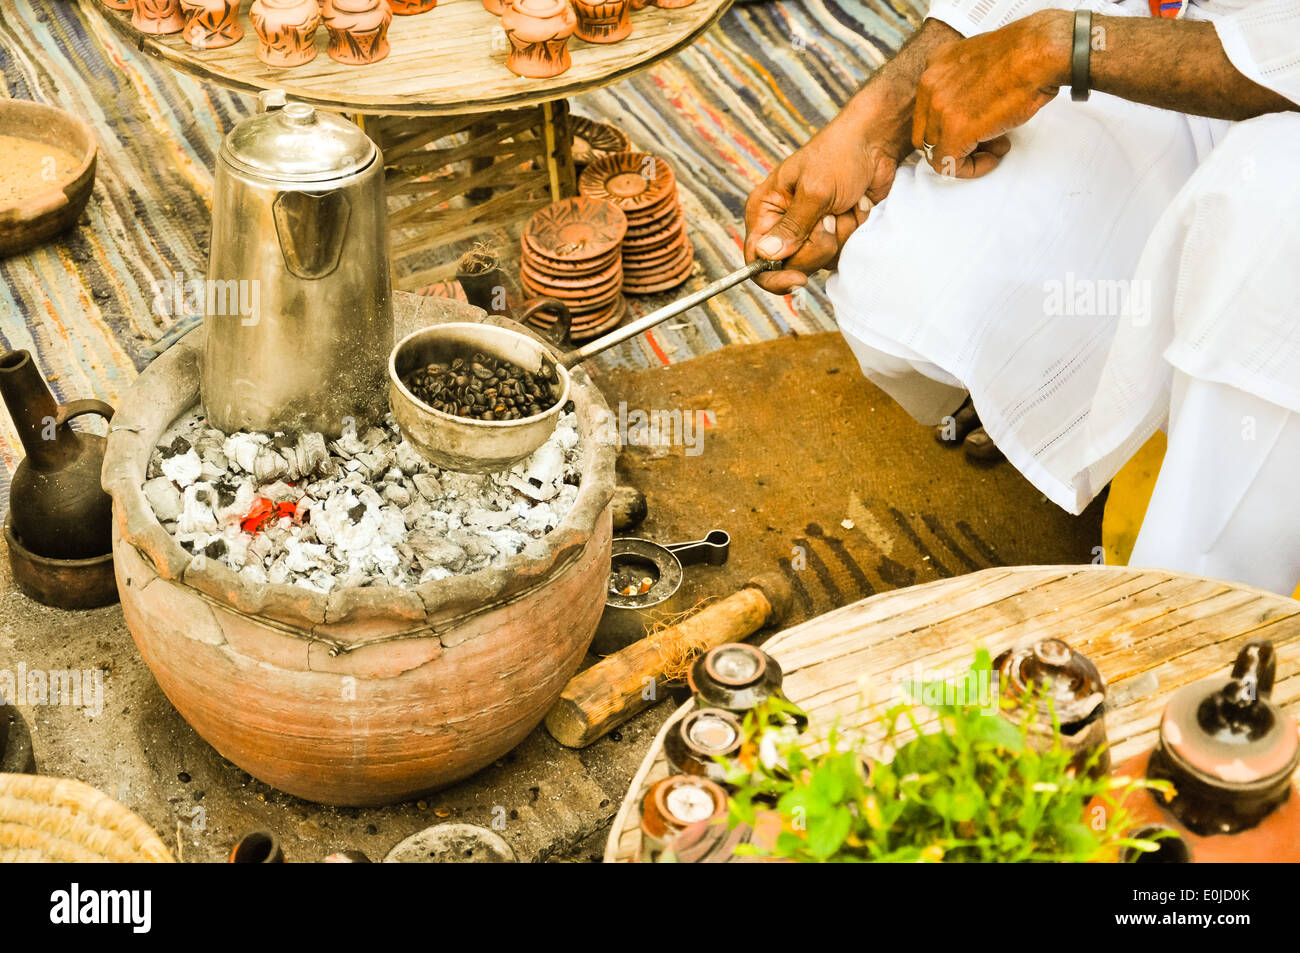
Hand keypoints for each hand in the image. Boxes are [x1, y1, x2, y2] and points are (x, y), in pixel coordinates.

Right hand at [744, 115, 903, 294]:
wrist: (876, 143)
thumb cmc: (840, 155)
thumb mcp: (814, 190)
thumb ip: (792, 227)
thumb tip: (766, 255)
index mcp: (765, 210)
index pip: (756, 259)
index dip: (773, 277)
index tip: (798, 280)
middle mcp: (782, 224)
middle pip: (792, 265)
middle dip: (818, 245)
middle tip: (829, 216)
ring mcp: (808, 232)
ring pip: (821, 260)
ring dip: (841, 234)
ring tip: (845, 204)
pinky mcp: (832, 235)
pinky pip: (841, 253)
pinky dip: (854, 230)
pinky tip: (856, 206)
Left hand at [913, 10, 1072, 177]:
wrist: (1039, 52)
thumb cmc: (1024, 54)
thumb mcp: (980, 62)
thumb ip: (965, 85)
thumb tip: (970, 110)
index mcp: (935, 67)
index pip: (927, 111)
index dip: (949, 126)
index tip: (975, 127)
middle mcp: (930, 86)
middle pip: (928, 132)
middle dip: (954, 142)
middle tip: (985, 142)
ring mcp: (939, 109)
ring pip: (935, 151)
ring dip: (966, 155)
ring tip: (996, 147)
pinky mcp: (955, 131)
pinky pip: (948, 165)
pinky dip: (970, 169)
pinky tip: (992, 159)